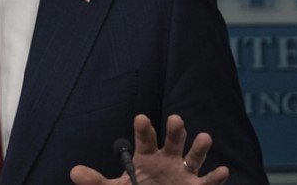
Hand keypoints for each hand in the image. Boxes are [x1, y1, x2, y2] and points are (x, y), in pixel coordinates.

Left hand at [69, 114, 228, 183]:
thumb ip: (97, 182)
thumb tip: (74, 172)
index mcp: (146, 155)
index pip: (144, 139)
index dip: (143, 129)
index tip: (140, 118)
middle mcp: (167, 159)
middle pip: (171, 140)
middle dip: (174, 130)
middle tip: (175, 119)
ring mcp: (182, 172)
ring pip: (193, 156)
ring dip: (199, 148)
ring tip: (205, 137)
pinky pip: (207, 181)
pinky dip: (215, 177)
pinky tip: (223, 170)